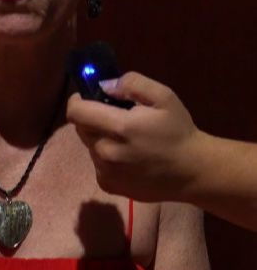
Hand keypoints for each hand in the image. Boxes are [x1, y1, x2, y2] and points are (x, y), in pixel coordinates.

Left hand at [67, 72, 208, 202]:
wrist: (192, 172)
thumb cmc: (178, 131)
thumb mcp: (163, 97)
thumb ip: (132, 84)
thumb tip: (104, 86)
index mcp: (118, 128)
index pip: (75, 112)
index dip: (79, 100)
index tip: (91, 96)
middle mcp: (106, 151)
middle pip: (81, 127)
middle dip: (93, 118)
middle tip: (117, 117)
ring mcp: (105, 171)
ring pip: (89, 144)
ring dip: (100, 137)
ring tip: (127, 139)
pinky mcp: (107, 185)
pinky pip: (96, 163)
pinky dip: (106, 156)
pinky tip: (128, 157)